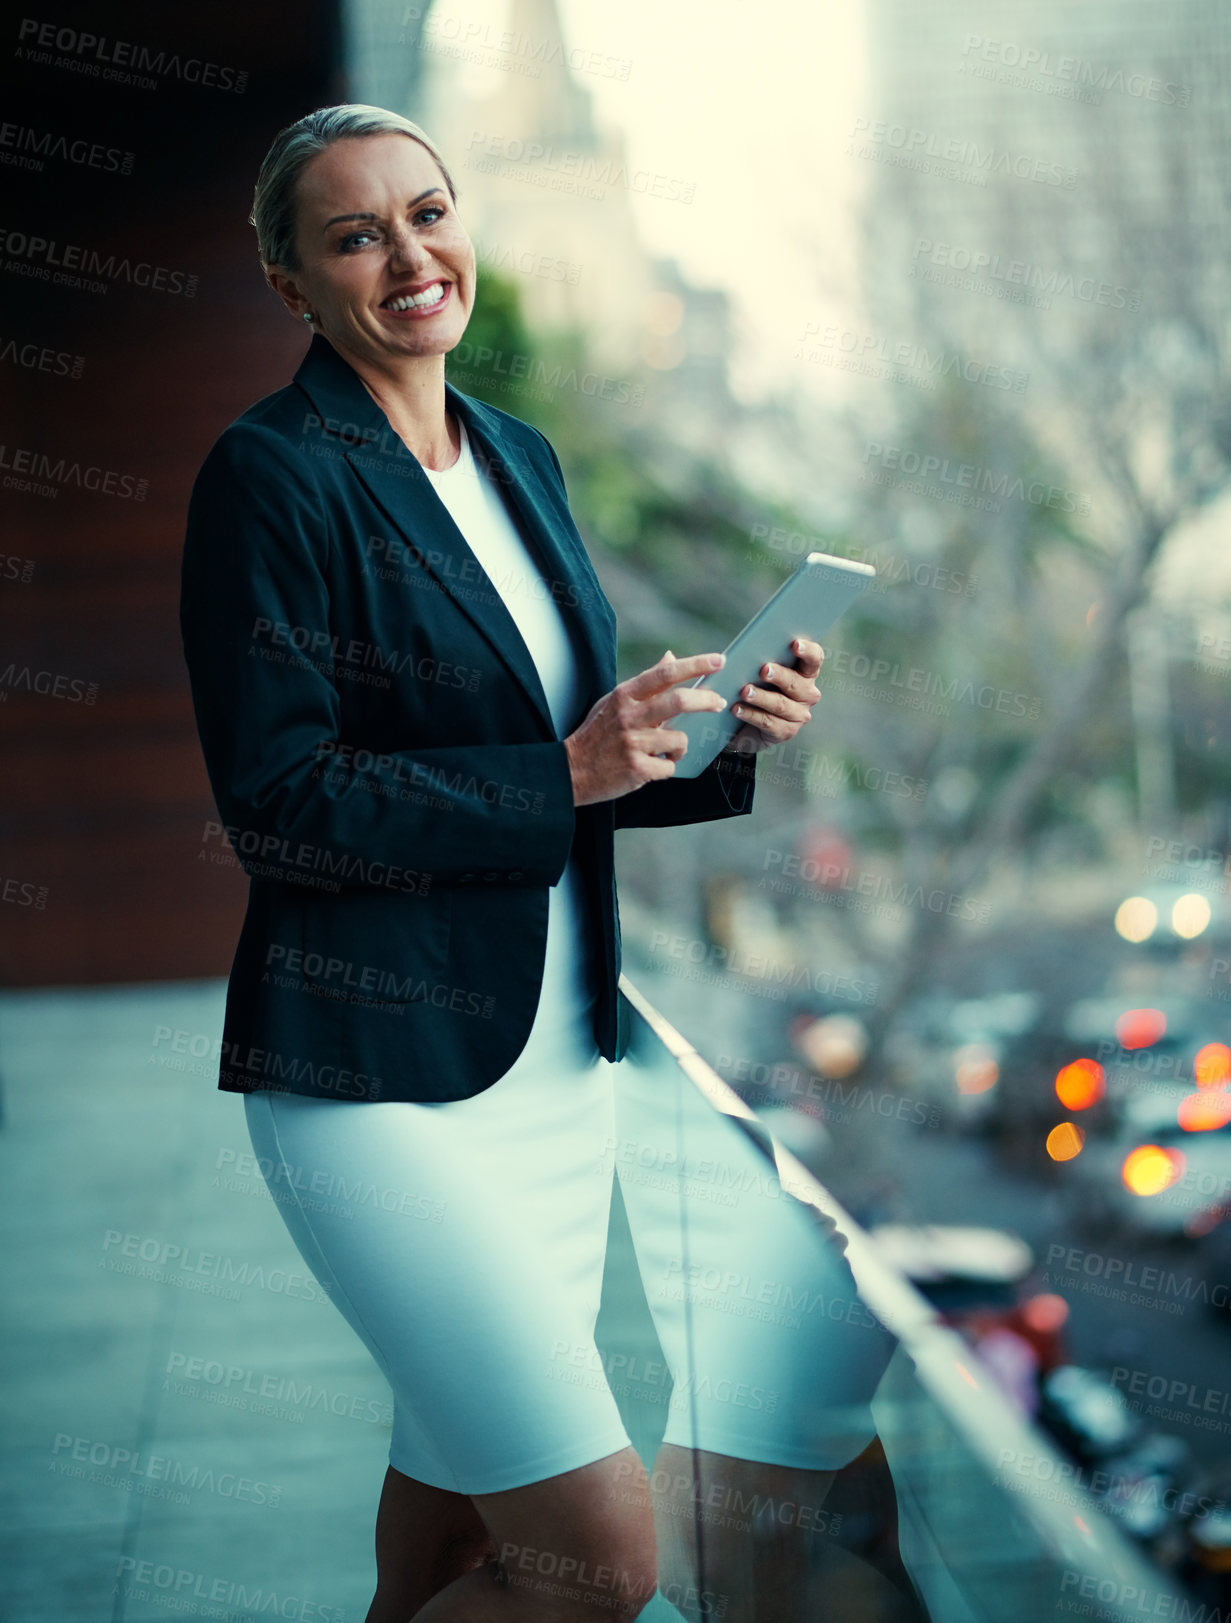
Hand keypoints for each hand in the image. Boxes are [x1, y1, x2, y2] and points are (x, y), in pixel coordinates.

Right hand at [564, 650, 727, 805]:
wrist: (572, 770)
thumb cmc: (598, 733)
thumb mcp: (615, 701)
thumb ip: (646, 681)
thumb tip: (671, 657)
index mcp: (625, 695)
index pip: (665, 674)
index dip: (695, 665)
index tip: (718, 660)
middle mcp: (629, 716)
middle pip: (679, 701)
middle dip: (706, 700)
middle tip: (719, 703)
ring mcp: (633, 743)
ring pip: (679, 738)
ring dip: (681, 746)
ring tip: (668, 750)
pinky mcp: (637, 768)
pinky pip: (670, 766)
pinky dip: (668, 766)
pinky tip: (654, 765)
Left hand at [722, 637, 823, 755]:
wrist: (748, 723)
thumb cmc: (758, 687)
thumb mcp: (762, 672)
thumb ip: (764, 659)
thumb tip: (752, 649)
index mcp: (806, 673)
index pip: (814, 659)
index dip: (808, 651)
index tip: (795, 644)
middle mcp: (807, 694)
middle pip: (796, 683)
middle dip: (779, 675)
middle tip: (763, 670)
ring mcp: (798, 714)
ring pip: (780, 704)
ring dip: (761, 697)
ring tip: (745, 691)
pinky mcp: (786, 731)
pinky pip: (768, 722)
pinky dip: (751, 714)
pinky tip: (737, 709)